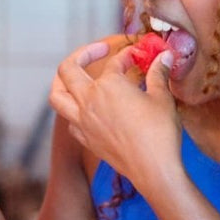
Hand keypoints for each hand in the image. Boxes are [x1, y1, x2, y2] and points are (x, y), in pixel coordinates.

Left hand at [49, 39, 182, 199]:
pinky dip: (72, 109)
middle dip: (82, 54)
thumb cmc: (160, 133)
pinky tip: (86, 108)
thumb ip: (158, 74)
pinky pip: (68, 119)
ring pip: (56, 95)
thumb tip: (163, 57)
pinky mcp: (84, 138)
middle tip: (100, 50)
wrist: (153, 169)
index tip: (137, 55)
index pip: (114, 62)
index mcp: (108, 85)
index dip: (128, 55)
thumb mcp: (162, 98)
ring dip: (62, 82)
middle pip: (67, 69)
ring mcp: (82, 121)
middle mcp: (88, 100)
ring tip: (75, 76)